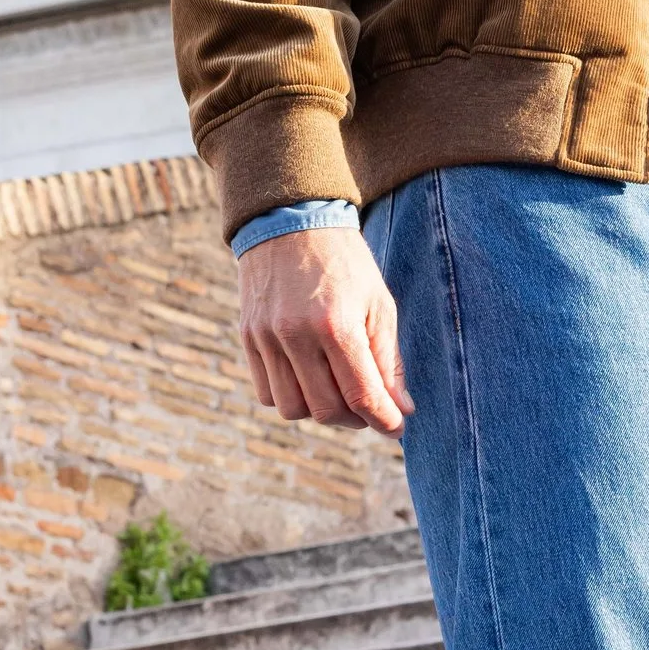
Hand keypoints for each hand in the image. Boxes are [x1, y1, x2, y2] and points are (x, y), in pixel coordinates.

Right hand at [238, 227, 413, 433]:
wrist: (291, 222)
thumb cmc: (345, 263)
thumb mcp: (379, 303)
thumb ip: (388, 360)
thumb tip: (401, 410)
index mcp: (336, 323)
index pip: (361, 395)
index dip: (384, 421)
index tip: (397, 428)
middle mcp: (296, 335)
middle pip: (325, 410)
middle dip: (355, 420)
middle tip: (370, 409)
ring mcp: (266, 337)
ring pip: (293, 409)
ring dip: (321, 412)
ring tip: (339, 394)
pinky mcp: (247, 338)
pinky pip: (267, 393)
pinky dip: (292, 398)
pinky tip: (310, 380)